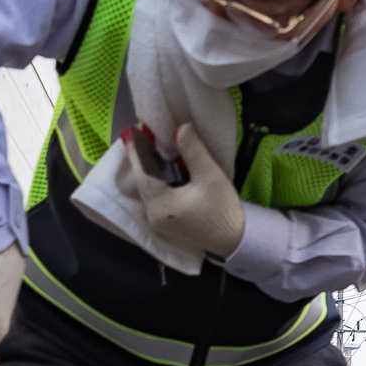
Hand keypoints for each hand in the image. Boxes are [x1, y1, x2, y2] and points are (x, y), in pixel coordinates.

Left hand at [115, 122, 247, 259]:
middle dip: (143, 158)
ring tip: (153, 147)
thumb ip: (193, 150)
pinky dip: (156, 181)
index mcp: (161, 204)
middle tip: (145, 135)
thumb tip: (179, 127)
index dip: (137, 150)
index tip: (132, 131)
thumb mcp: (210, 175)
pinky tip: (162, 168)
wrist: (233, 238)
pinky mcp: (162, 223)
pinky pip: (154, 196)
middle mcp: (152, 214)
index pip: (143, 172)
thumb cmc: (222, 208)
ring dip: (150, 169)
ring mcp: (156, 221)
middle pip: (143, 180)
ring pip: (148, 188)